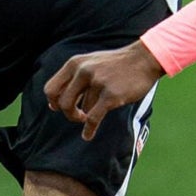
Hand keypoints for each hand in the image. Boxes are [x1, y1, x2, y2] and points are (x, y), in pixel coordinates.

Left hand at [44, 42, 166, 140]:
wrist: (144, 59)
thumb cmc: (117, 63)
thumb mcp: (91, 63)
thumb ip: (73, 79)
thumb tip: (54, 104)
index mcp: (75, 63)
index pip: (51, 89)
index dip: (54, 102)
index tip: (60, 108)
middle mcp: (83, 71)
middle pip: (63, 104)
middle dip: (69, 114)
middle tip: (78, 117)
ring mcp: (97, 82)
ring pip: (83, 111)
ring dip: (88, 116)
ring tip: (96, 112)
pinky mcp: (111, 95)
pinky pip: (93, 119)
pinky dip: (89, 130)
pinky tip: (88, 136)